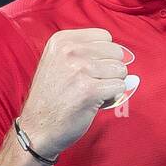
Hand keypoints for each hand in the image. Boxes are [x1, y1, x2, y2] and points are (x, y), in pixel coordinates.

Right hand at [19, 28, 135, 157]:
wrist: (37, 127)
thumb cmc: (53, 98)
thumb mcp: (59, 63)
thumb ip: (88, 55)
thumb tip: (127, 61)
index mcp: (62, 40)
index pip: (105, 37)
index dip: (104, 56)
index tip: (90, 70)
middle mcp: (70, 51)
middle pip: (116, 52)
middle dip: (111, 70)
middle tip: (93, 84)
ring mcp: (80, 70)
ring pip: (120, 70)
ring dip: (112, 85)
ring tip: (92, 94)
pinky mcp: (90, 90)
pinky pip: (120, 87)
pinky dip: (113, 97)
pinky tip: (96, 103)